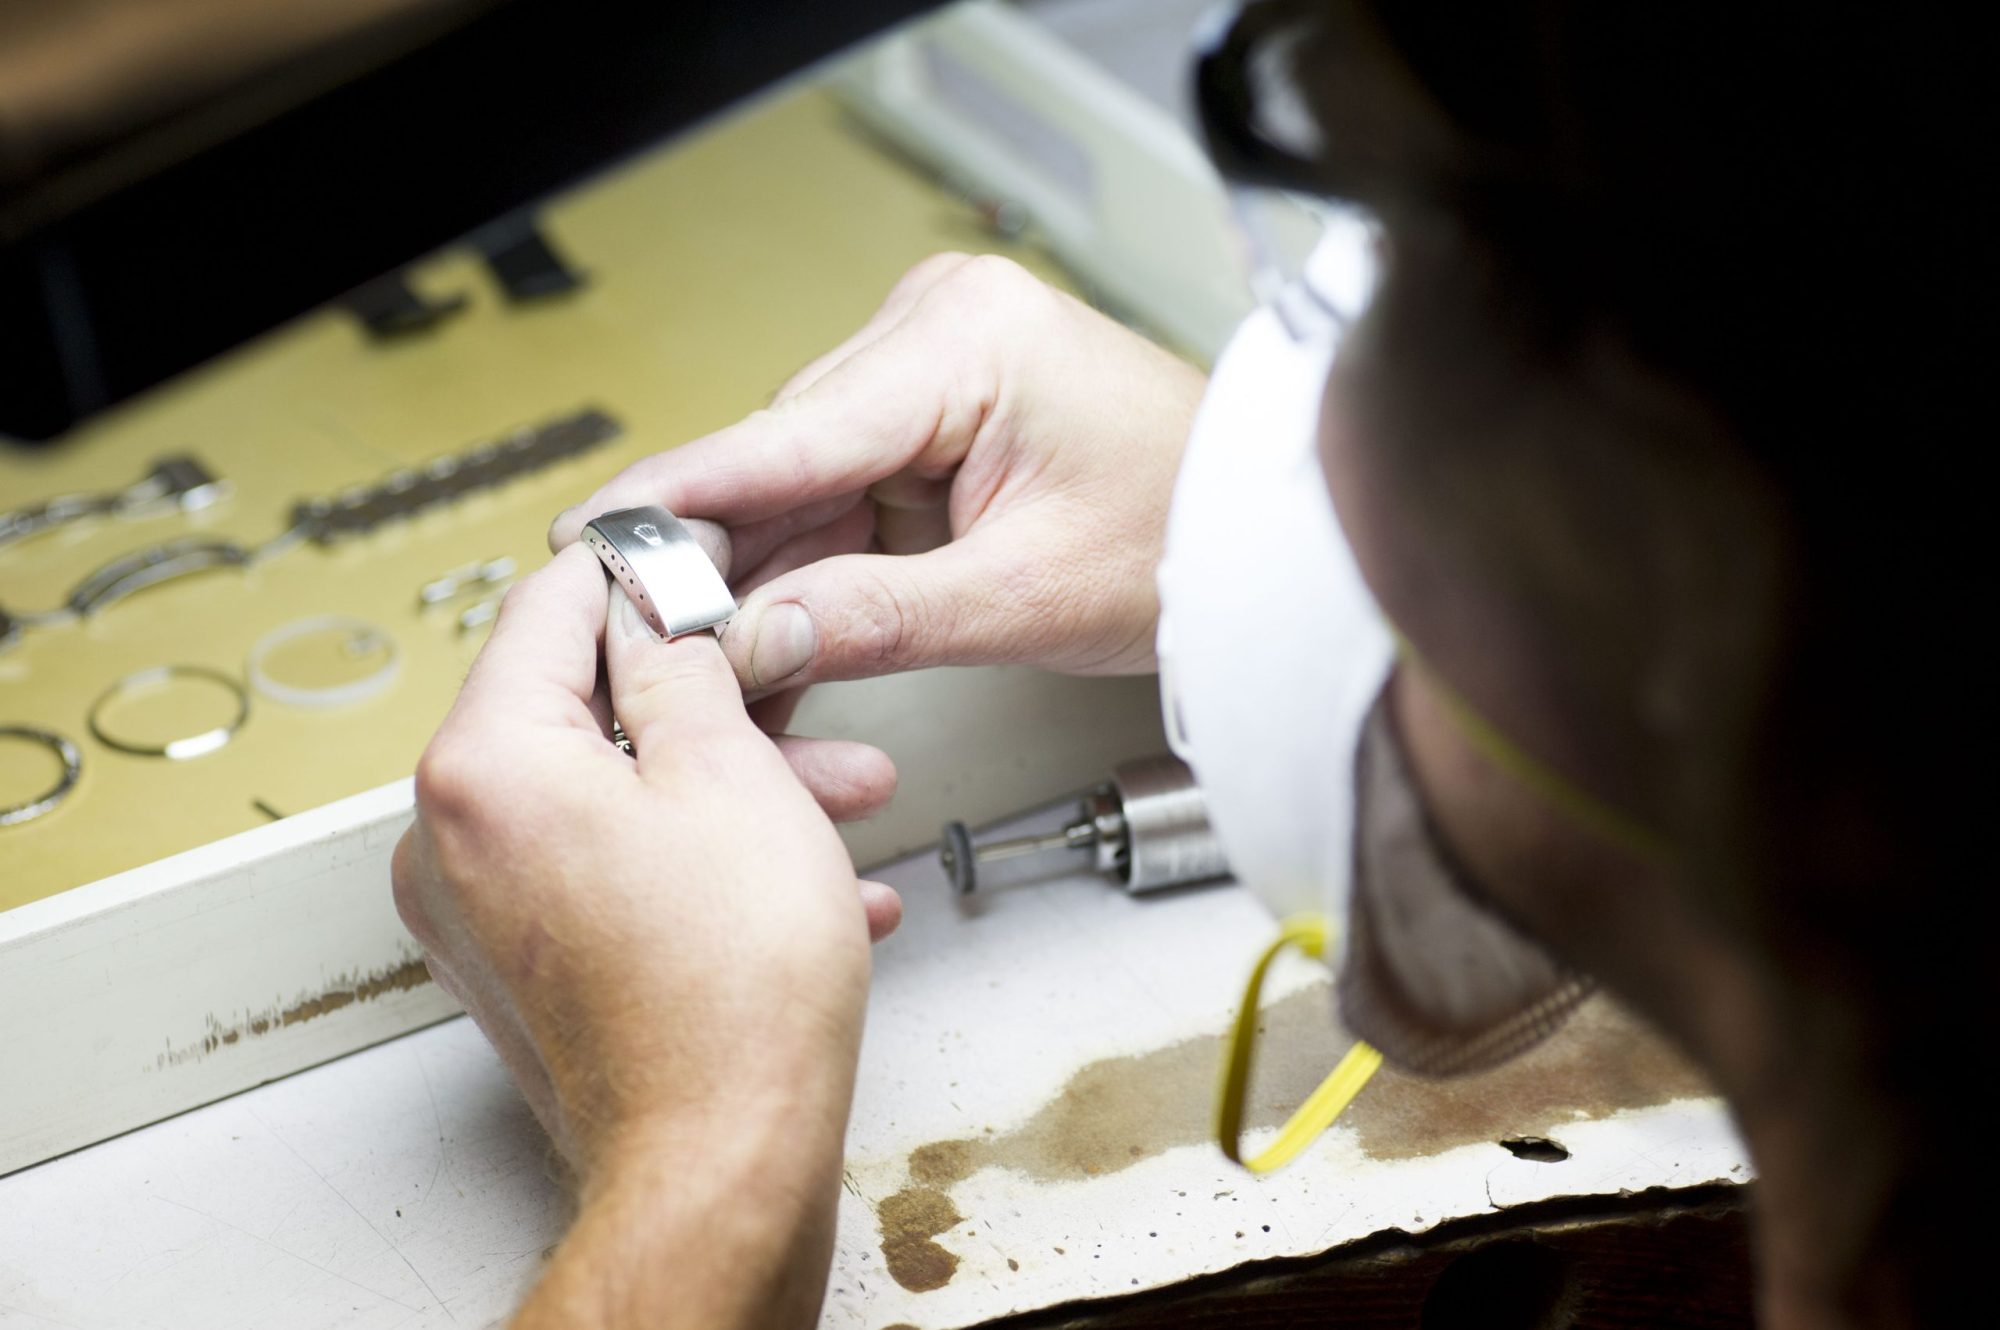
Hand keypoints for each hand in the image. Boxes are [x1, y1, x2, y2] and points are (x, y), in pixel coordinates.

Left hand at [393, 545, 896, 1325]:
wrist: (720, 1164)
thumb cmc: (727, 997)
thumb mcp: (730, 773)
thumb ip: (680, 664)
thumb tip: (656, 608)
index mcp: (483, 764)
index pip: (551, 605)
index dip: (645, 572)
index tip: (702, 569)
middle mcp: (451, 835)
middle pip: (585, 707)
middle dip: (714, 701)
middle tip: (794, 693)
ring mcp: (478, 908)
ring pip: (612, 793)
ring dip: (726, 784)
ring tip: (835, 801)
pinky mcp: (519, 964)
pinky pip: (608, 869)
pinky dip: (696, 858)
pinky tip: (800, 880)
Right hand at [549, 253, 1205, 705]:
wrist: (1258, 532)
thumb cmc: (1187, 533)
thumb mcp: (1029, 594)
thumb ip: (881, 617)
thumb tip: (757, 638)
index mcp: (967, 337)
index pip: (791, 431)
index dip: (684, 497)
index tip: (593, 540)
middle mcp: (937, 332)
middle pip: (781, 461)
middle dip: (724, 561)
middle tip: (659, 648)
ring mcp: (932, 373)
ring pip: (801, 488)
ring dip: (765, 577)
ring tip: (720, 663)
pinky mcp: (933, 421)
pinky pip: (842, 498)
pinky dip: (813, 570)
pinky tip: (774, 633)